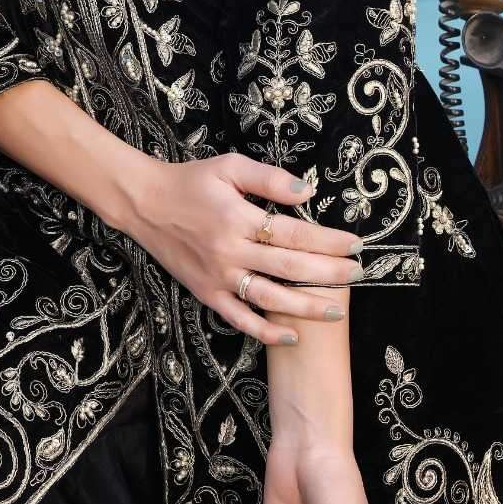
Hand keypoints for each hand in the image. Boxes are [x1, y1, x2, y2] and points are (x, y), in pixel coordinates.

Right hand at [122, 153, 363, 346]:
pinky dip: (265, 331)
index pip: (294, 234)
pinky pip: (239, 319)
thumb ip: (269, 178)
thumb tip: (308, 193)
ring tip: (337, 311)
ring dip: (306, 307)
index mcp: (237, 218)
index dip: (328, 241)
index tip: (355, 244)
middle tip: (358, 274)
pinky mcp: (206, 294)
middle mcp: (230, 251)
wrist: (144, 203)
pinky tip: (291, 336)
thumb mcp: (229, 166)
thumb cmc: (190, 181)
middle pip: (289, 268)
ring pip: (270, 298)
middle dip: (329, 273)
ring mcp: (218, 277)